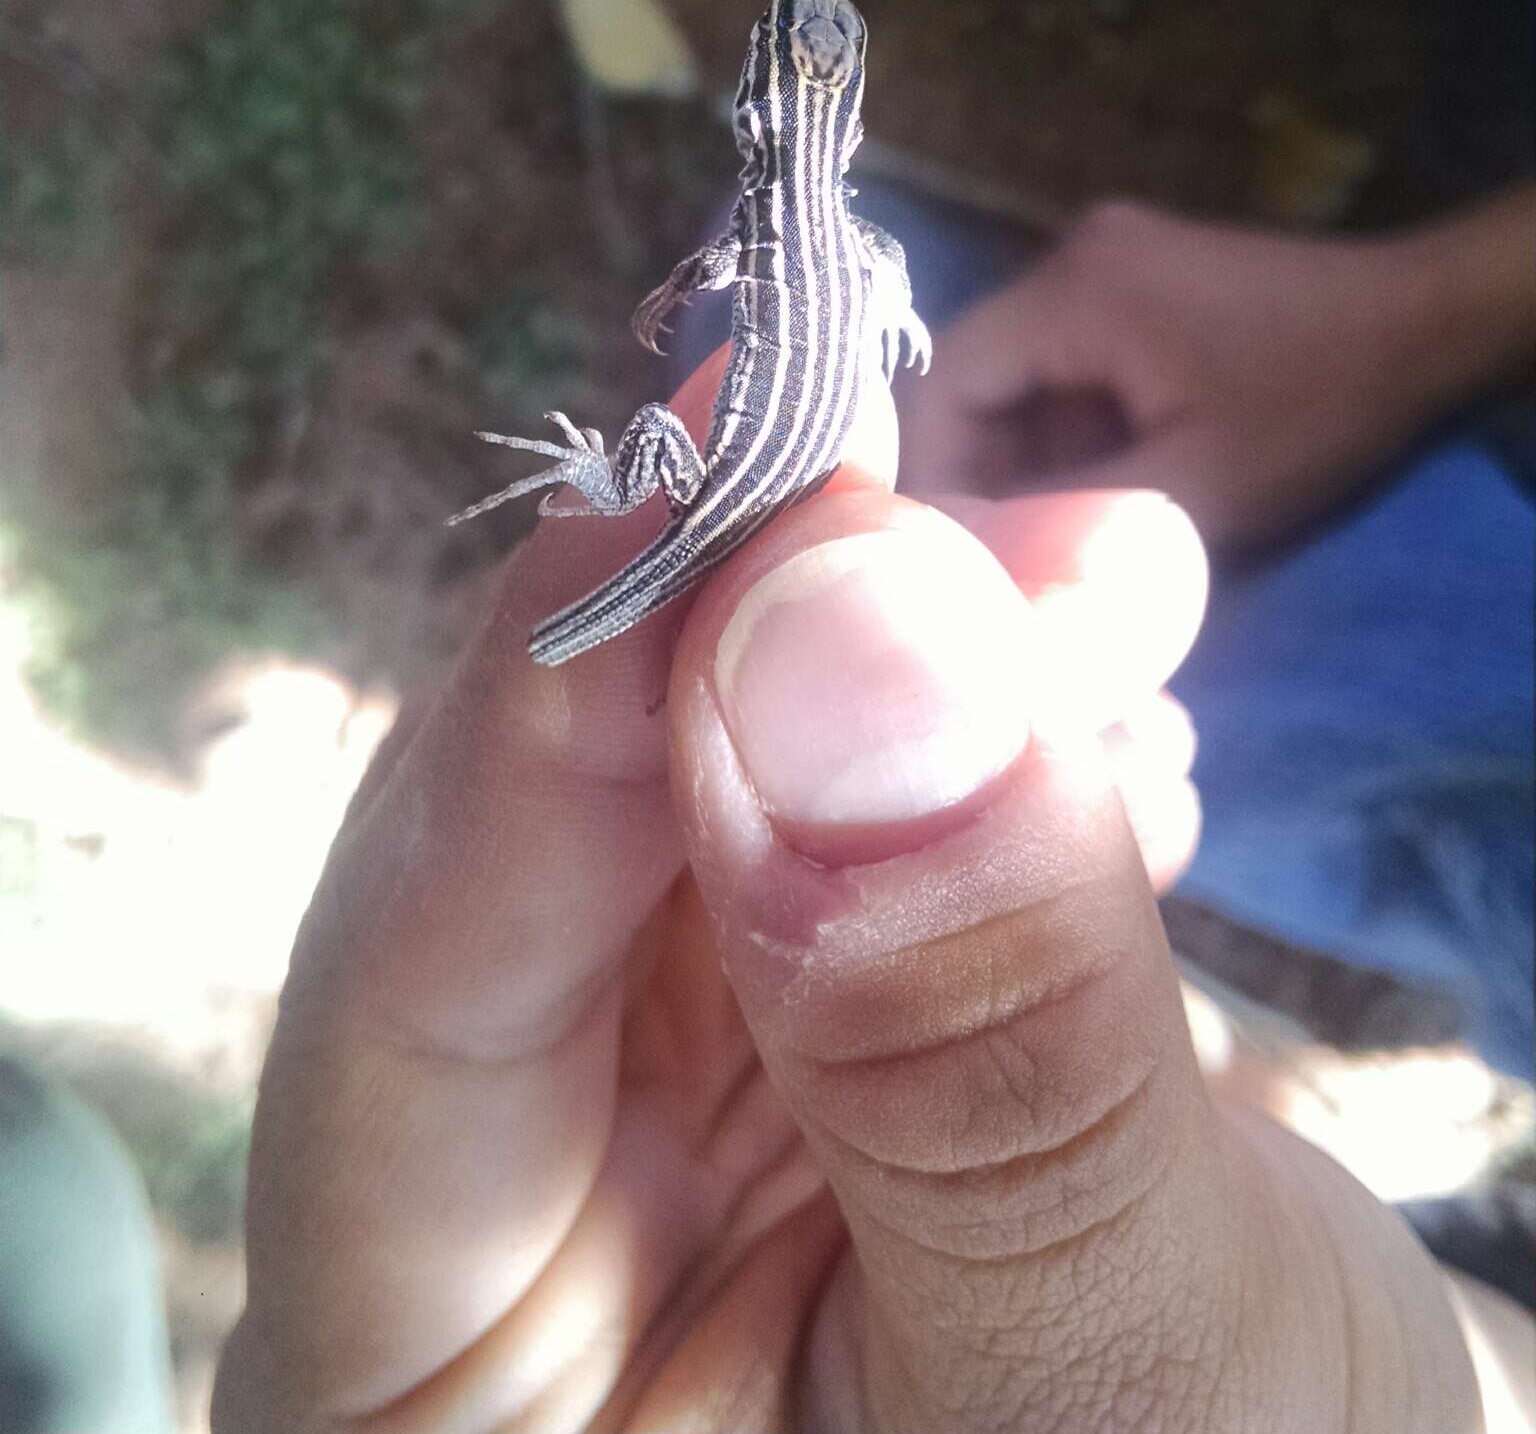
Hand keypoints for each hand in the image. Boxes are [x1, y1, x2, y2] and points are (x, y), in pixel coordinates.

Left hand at [213, 358, 1477, 1432]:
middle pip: (548, 842)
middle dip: (772, 647)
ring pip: (706, 770)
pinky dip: (974, 717)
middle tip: (984, 526)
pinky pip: (834, 794)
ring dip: (911, 649)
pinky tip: (1102, 713)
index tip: (718, 455)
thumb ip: (963, 1046)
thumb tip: (855, 625)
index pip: (411, 995)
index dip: (554, 704)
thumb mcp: (1098, 1366)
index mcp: (436, 1397)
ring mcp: (638, 1097)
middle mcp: (491, 1218)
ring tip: (1109, 601)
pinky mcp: (782, 1003)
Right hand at [900, 194, 1534, 547]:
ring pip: (1024, 372)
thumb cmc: (1317, 404)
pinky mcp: (1143, 278)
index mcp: (1073, 292)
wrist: (1433, 321)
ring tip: (1055, 533)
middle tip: (1000, 558)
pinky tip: (1108, 482)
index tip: (944, 559)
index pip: (945, 382)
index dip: (931, 473)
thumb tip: (979, 562)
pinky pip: (1071, 357)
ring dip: (1032, 453)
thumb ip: (1073, 521)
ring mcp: (1109, 260)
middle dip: (984, 470)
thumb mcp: (1196, 487)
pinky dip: (1074, 425)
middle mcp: (1072, 257)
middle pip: (980, 374)